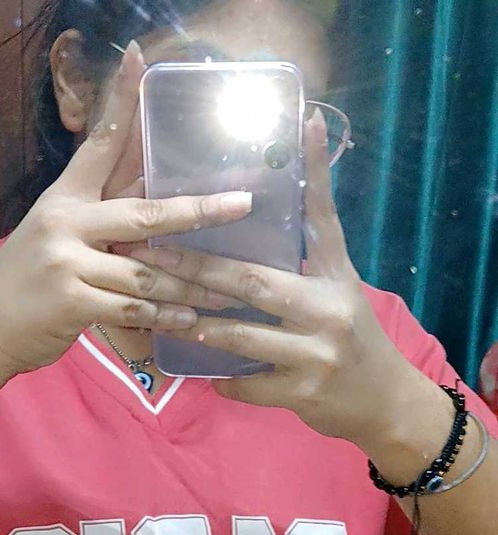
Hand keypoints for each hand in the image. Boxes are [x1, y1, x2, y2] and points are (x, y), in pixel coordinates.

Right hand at [0, 41, 251, 380]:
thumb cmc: (24, 284)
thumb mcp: (52, 237)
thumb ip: (98, 221)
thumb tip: (150, 207)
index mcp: (63, 199)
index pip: (98, 143)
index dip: (121, 102)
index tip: (139, 60)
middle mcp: (65, 222)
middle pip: (144, 212)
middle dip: (197, 211)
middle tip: (241, 204)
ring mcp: (67, 262)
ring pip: (147, 273)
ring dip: (189, 287)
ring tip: (225, 292)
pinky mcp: (72, 302)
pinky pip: (133, 309)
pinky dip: (163, 318)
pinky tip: (188, 320)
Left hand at [130, 110, 429, 453]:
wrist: (386, 404)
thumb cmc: (353, 338)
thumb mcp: (339, 290)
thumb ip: (309, 257)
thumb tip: (274, 210)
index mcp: (336, 277)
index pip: (323, 217)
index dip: (316, 170)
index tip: (306, 124)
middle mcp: (328, 309)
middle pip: (252, 281)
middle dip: (197, 268)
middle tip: (153, 254)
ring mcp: (315, 354)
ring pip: (241, 336)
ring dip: (197, 327)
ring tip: (163, 315)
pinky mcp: (303, 394)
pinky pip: (247, 385)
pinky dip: (223, 381)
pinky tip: (206, 376)